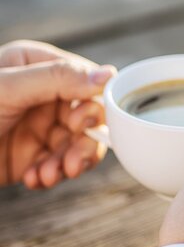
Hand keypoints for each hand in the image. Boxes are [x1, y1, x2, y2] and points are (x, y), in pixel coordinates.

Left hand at [0, 40, 115, 188]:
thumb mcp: (6, 89)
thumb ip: (58, 79)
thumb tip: (110, 75)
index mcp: (38, 66)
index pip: (86, 81)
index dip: (93, 105)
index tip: (82, 124)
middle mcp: (44, 95)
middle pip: (89, 117)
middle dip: (83, 142)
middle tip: (72, 161)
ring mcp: (40, 126)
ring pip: (80, 144)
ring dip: (70, 163)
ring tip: (51, 175)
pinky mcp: (34, 155)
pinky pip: (61, 164)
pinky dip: (53, 174)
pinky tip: (35, 179)